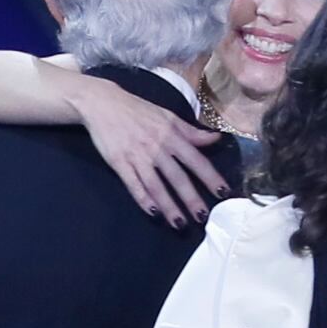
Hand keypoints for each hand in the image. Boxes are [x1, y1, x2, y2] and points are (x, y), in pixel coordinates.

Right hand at [72, 75, 229, 225]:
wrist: (103, 104)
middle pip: (177, 177)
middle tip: (202, 217)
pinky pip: (134, 185)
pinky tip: (153, 213)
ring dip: (169, 206)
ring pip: (156, 185)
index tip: (223, 193)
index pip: (196, 159)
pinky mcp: (119, 163)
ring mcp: (138, 156)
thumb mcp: (168, 116)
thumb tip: (215, 139)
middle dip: (191, 198)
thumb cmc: (137, 110)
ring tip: (180, 224)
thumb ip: (191, 131)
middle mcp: (157, 147)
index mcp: (171, 135)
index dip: (210, 177)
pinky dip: (144, 199)